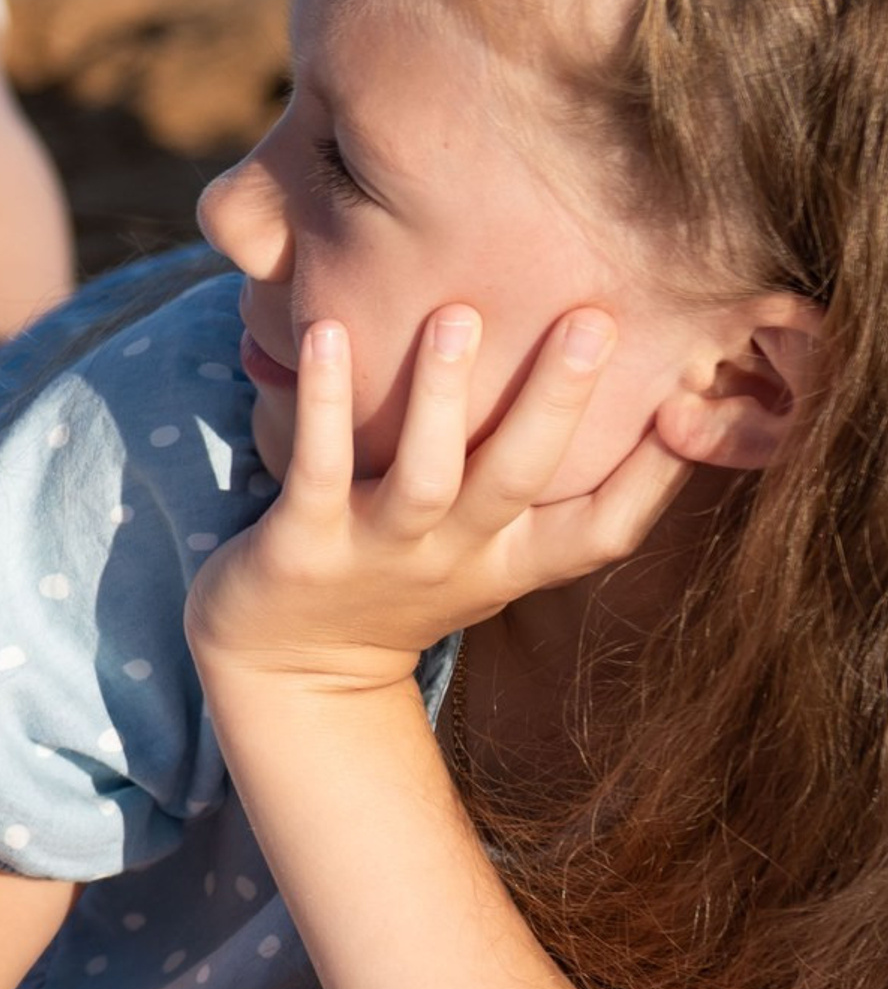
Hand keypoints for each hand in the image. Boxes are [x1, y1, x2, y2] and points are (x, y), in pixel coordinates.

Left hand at [186, 306, 690, 694]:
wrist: (290, 674)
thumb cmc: (396, 586)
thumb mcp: (484, 555)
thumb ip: (532, 494)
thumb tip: (614, 402)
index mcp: (509, 562)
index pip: (603, 528)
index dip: (656, 475)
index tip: (698, 399)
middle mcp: (454, 558)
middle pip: (519, 479)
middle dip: (558, 401)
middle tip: (594, 318)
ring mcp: (378, 553)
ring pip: (426, 476)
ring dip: (441, 394)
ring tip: (458, 314)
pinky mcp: (302, 544)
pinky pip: (319, 467)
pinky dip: (323, 402)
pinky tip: (326, 334)